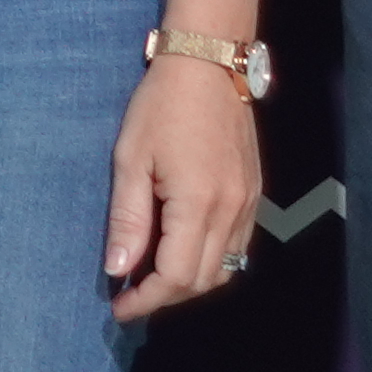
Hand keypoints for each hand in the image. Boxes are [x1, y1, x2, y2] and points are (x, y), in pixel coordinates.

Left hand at [104, 56, 263, 321]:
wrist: (208, 65)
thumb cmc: (160, 107)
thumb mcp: (130, 159)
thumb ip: (127, 219)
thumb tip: (118, 270)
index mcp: (198, 203)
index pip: (174, 276)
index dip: (145, 300)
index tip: (118, 307)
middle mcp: (231, 210)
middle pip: (202, 281)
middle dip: (165, 297)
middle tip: (130, 294)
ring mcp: (248, 203)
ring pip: (225, 269)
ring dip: (189, 282)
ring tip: (152, 276)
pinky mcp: (254, 194)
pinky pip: (237, 246)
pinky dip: (209, 260)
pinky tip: (182, 250)